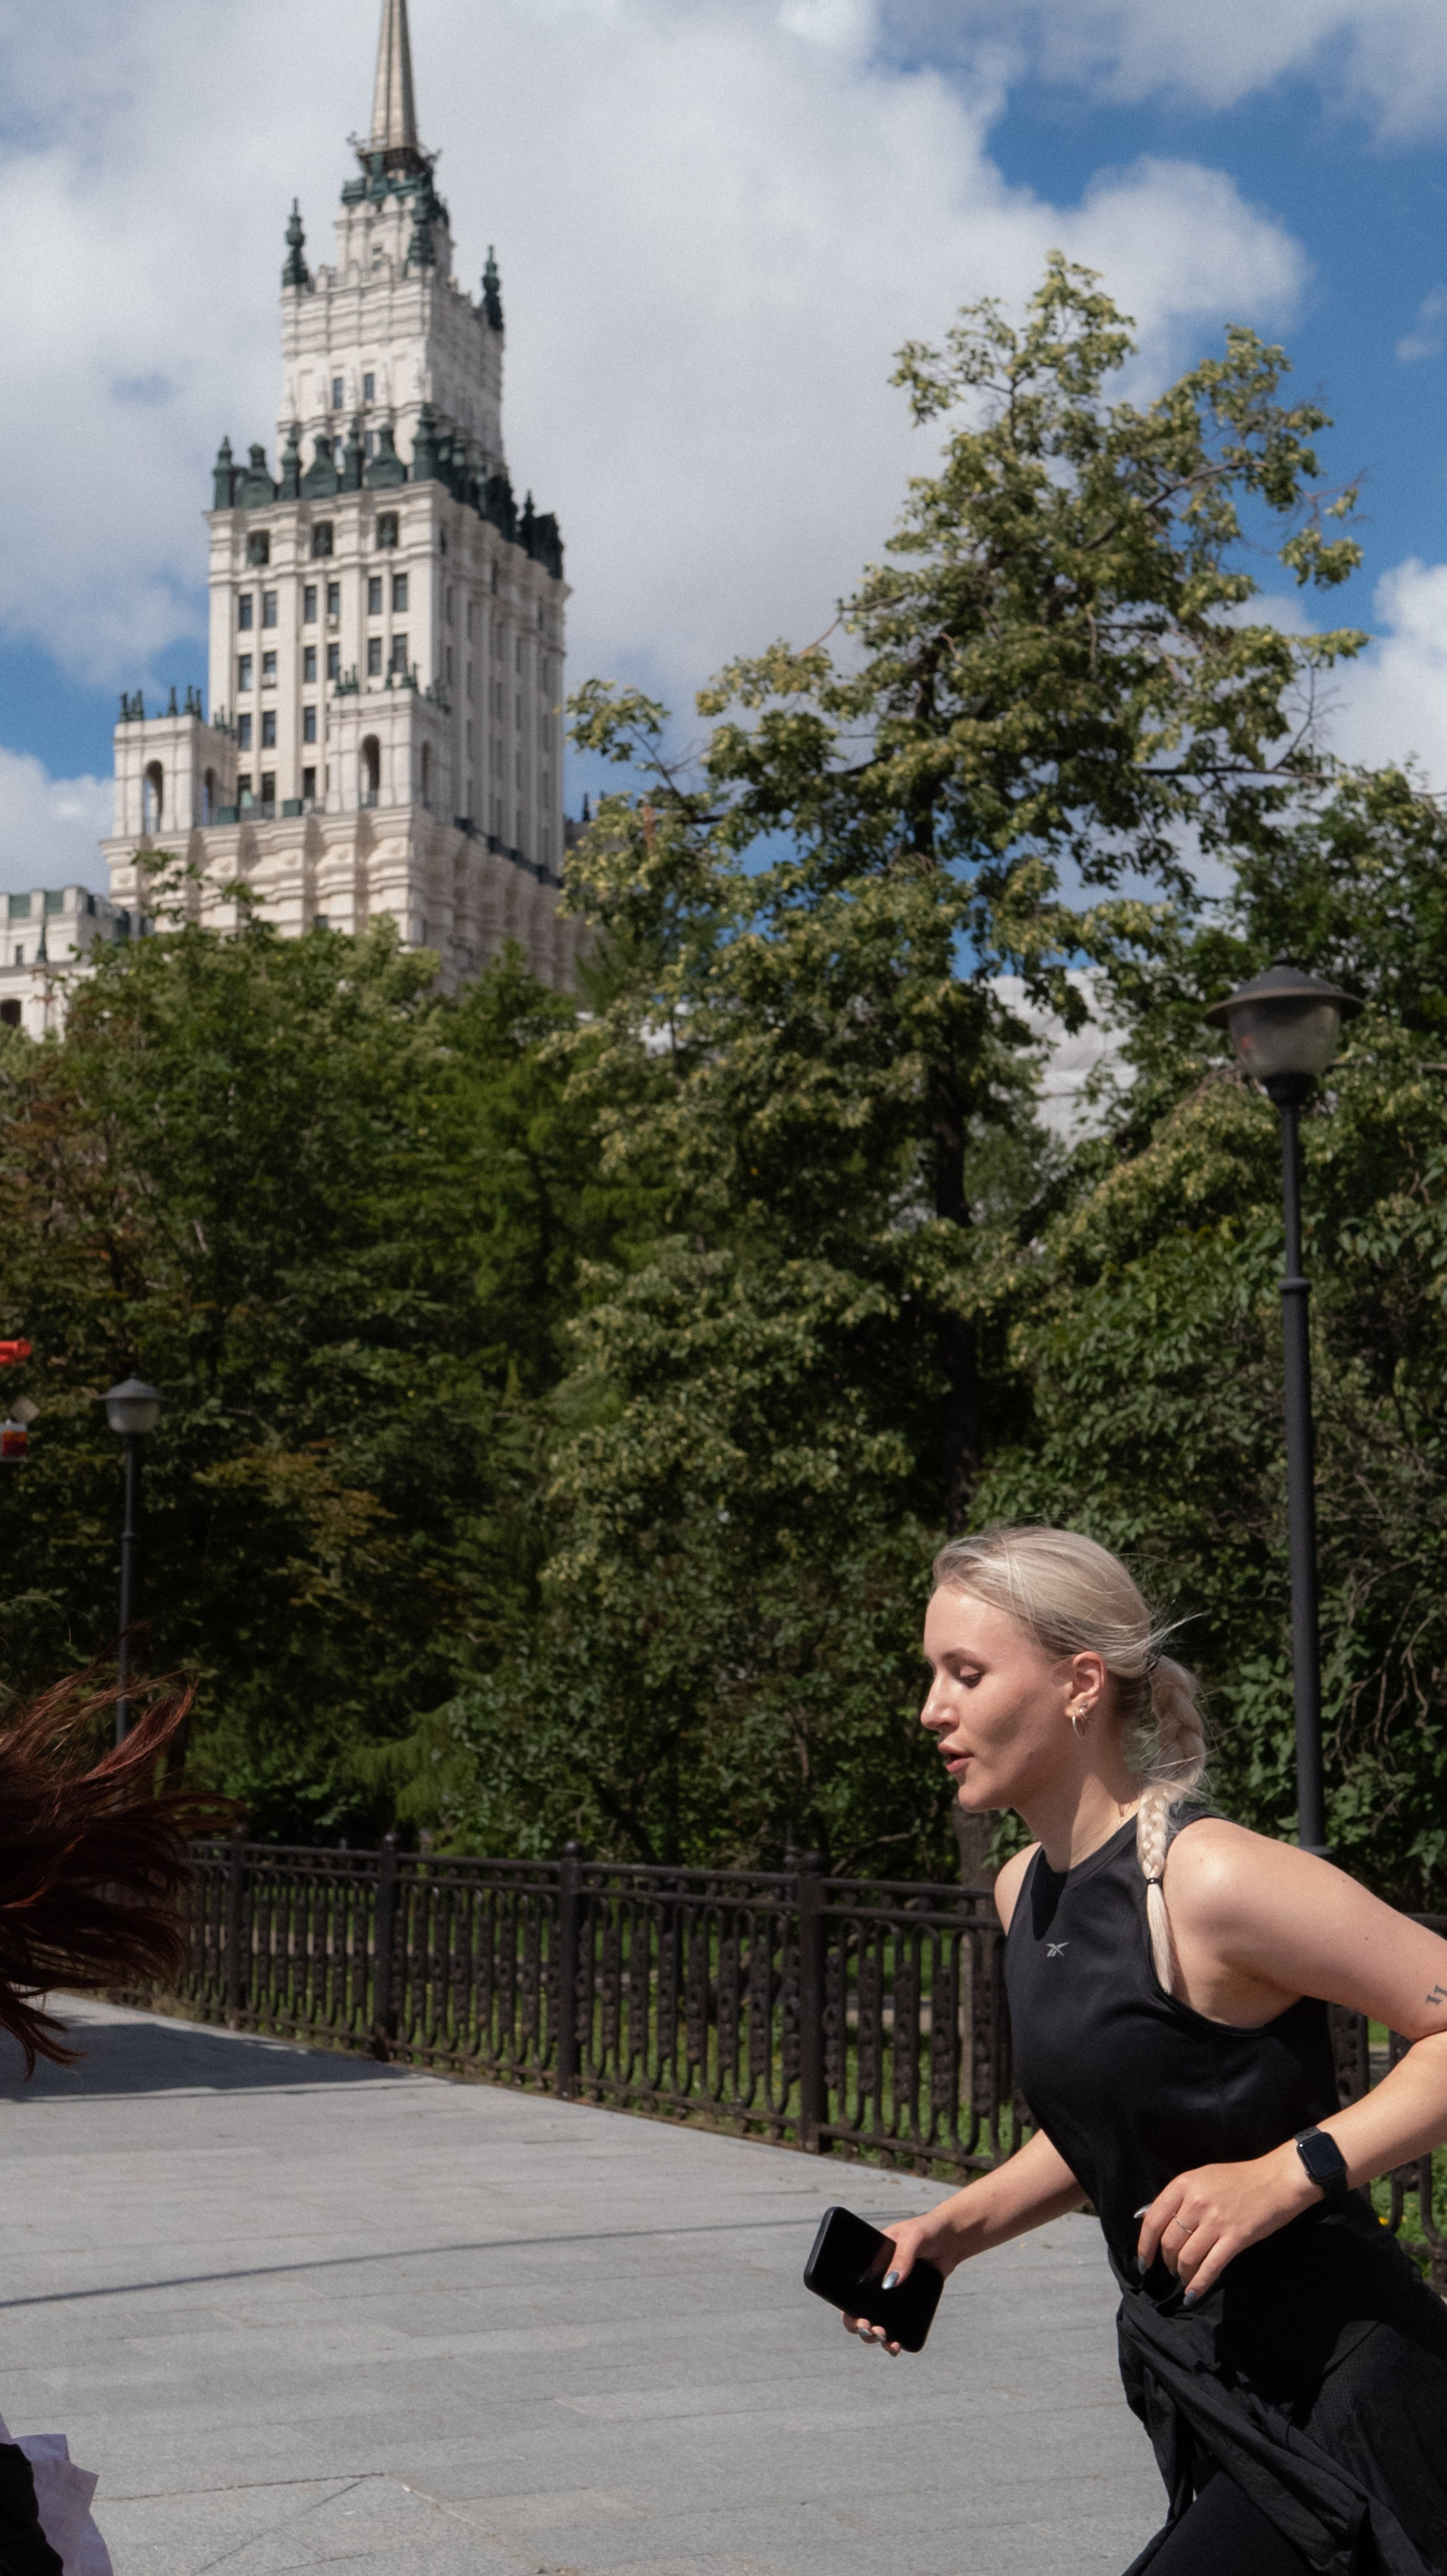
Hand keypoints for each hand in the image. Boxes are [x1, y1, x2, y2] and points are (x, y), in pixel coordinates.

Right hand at [841, 2211, 953, 2357]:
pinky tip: (897, 2347)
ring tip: (887, 2341)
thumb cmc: (927, 2230)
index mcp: (870, 2264)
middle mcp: (877, 2282)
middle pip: (860, 2312)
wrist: (950, 2239)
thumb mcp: (913, 2237)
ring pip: (877, 2323)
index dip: (849, 2310)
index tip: (858, 2320)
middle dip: (862, 2328)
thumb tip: (889, 2285)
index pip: (851, 2290)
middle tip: (873, 2331)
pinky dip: (894, 2339)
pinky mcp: (907, 2304)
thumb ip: (902, 2257)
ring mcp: (892, 2295)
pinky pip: (897, 2325)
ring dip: (876, 2337)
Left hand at [1136, 2146, 1317, 2302]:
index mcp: (1184, 2184)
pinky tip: (1192, 2295)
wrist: (1277, 2180)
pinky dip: (1198, 2284)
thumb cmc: (1239, 2179)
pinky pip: (1210, 2267)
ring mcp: (1216, 2221)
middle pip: (1169, 2242)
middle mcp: (1196, 2202)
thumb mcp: (1202, 2178)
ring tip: (1185, 2278)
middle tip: (1172, 2269)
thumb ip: (1179, 2198)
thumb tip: (1152, 2220)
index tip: (1143, 2263)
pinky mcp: (1236, 2238)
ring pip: (1187, 2257)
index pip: (1153, 2220)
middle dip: (1167, 2261)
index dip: (1144, 2246)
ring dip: (1182, 2274)